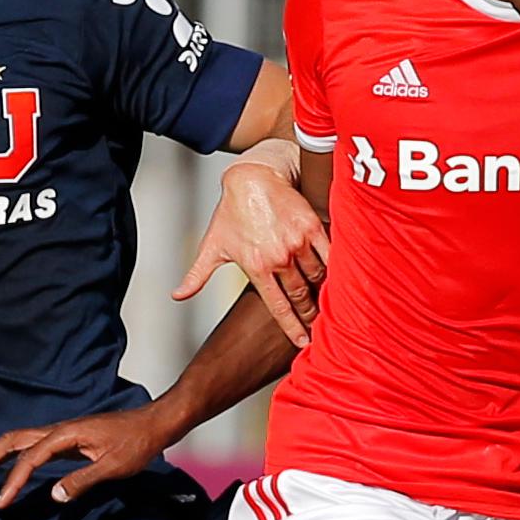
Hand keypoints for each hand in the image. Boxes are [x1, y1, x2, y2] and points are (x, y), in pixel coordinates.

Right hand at [0, 403, 181, 508]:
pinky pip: (32, 446)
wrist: (154, 424)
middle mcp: (59, 430)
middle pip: (12, 441)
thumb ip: (83, 480)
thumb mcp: (113, 467)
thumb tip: (52, 495)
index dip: (12, 481)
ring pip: (20, 441)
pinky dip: (14, 455)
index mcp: (66, 435)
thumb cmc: (137, 445)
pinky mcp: (68, 439)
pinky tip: (10, 468)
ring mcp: (62, 434)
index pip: (30, 459)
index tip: (1, 502)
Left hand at [173, 157, 329, 347]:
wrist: (252, 177)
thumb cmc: (232, 211)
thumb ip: (198, 275)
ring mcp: (296, 242)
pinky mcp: (311, 226)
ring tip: (330, 302)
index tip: (303, 342)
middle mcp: (278, 258)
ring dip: (324, 292)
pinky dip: (336, 268)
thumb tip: (178, 296)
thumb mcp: (213, 246)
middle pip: (301, 297)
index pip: (278, 307)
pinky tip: (341, 277)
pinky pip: (329, 254)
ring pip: (318, 277)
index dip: (292, 327)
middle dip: (311, 314)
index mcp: (257, 267)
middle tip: (319, 325)